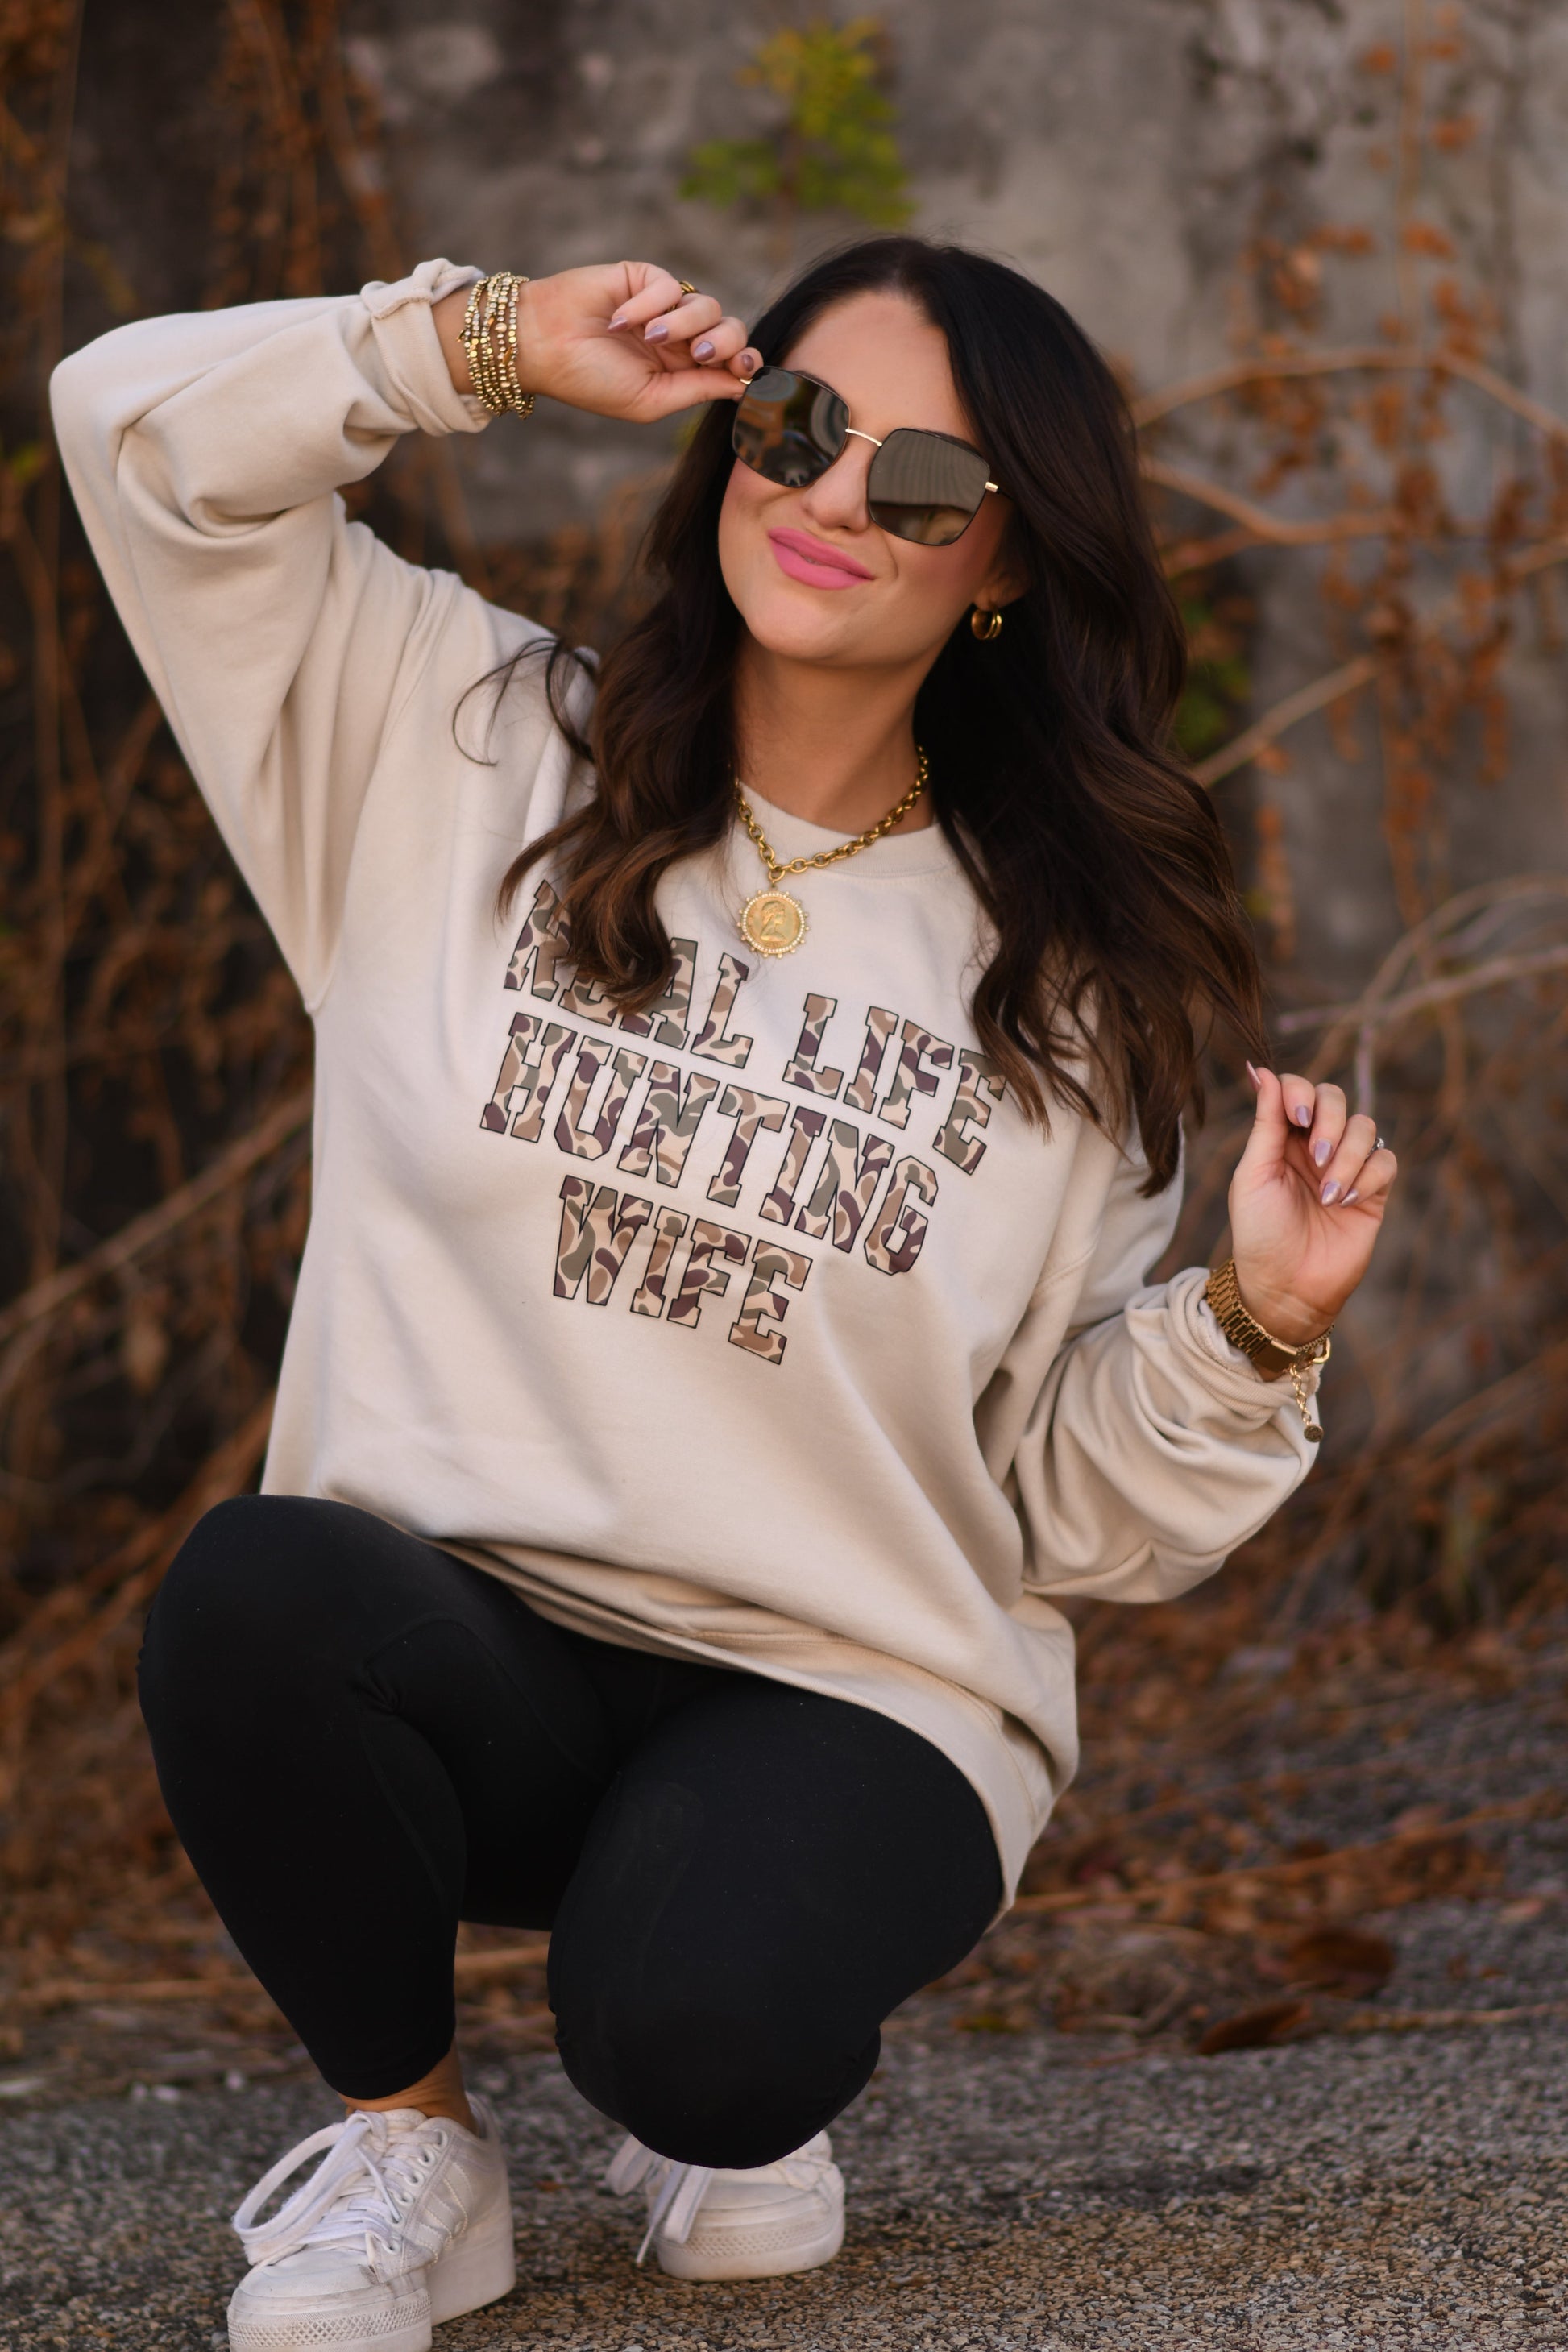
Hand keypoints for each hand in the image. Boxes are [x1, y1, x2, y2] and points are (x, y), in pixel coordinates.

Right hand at [434, 263, 759, 424]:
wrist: (545, 346)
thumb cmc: (591, 381)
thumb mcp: (650, 400)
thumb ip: (698, 390)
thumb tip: (744, 385)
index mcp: (682, 372)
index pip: (732, 363)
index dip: (747, 363)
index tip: (744, 369)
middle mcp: (679, 339)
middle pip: (731, 331)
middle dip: (725, 343)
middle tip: (700, 355)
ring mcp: (664, 307)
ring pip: (708, 307)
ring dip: (684, 325)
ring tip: (649, 336)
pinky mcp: (646, 279)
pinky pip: (672, 286)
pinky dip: (650, 304)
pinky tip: (621, 320)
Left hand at [1226, 1064, 1397, 1347]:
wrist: (1285, 1287)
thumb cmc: (1260, 1233)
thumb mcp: (1253, 1175)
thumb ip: (1265, 1123)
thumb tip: (1260, 1069)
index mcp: (1281, 1137)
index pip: (1298, 1089)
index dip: (1301, 1092)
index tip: (1297, 1118)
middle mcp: (1315, 1145)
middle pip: (1337, 1098)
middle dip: (1330, 1121)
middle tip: (1317, 1158)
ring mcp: (1347, 1166)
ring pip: (1366, 1128)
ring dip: (1348, 1157)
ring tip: (1327, 1194)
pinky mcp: (1373, 1191)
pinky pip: (1386, 1161)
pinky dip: (1368, 1177)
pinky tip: (1344, 1202)